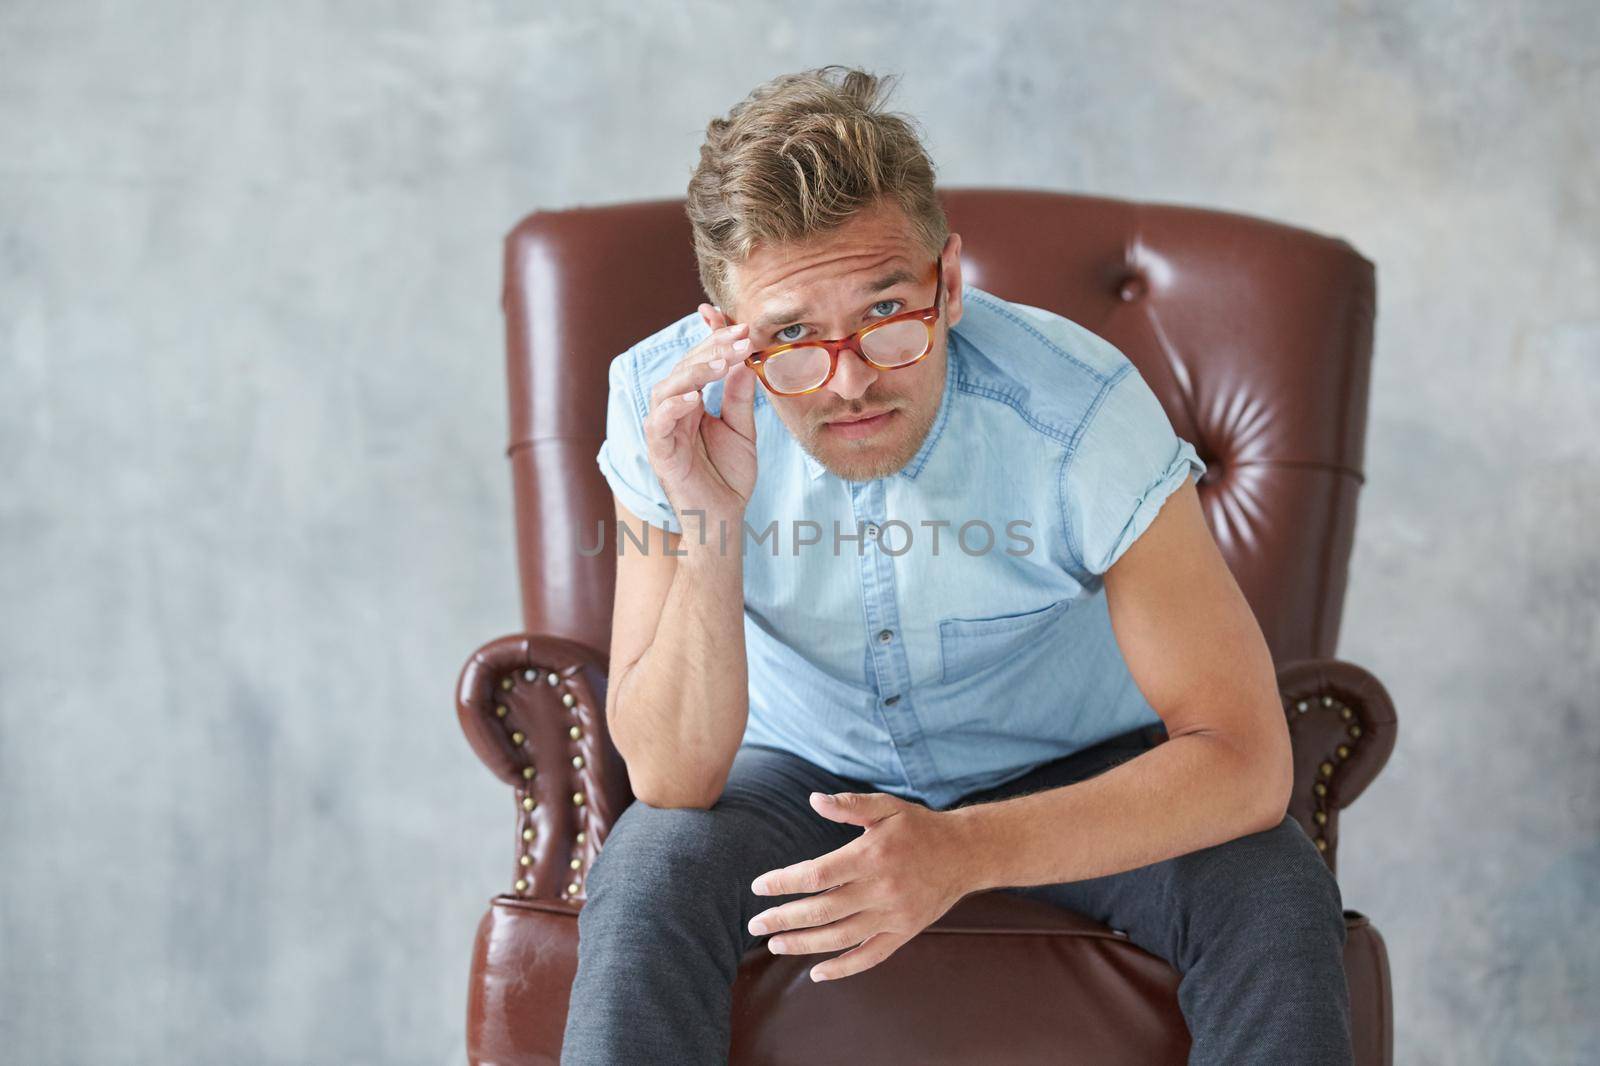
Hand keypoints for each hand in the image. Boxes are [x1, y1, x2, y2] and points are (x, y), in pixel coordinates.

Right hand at [643, 305, 757, 532]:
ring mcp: (663, 430)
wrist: (724, 518)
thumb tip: (745, 360)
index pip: (698, 361)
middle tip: (740, 336)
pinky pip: (658, 423)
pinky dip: (672, 406)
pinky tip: (694, 397)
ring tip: (721, 361)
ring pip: (666, 388)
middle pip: (683, 367)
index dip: (713, 337)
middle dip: (711, 348)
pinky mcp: (659, 452)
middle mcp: (674, 411)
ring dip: (693, 371)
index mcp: (692, 402)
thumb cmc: (730, 476)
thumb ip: (739, 397)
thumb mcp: (742, 429)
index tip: (740, 323)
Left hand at [746, 791, 975, 981]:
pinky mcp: (904, 932)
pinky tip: (817, 973)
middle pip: (823, 911)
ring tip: (775, 945)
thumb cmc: (920, 827)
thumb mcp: (887, 807)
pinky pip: (870, 956)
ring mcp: (893, 915)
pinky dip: (843, 968)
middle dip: (785, 919)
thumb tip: (814, 800)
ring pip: (841, 937)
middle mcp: (881, 889)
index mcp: (872, 856)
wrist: (965, 853)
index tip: (759, 887)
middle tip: (756, 925)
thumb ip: (850, 805)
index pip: (818, 875)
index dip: (784, 883)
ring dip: (804, 944)